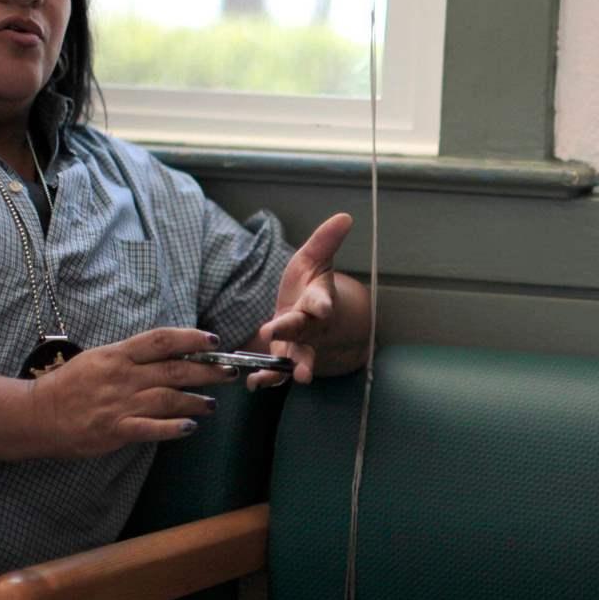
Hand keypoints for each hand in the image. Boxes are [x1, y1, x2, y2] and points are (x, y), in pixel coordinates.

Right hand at [25, 327, 234, 457]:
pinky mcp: (115, 430)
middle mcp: (122, 376)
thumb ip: (131, 357)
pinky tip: (191, 427)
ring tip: (213, 403)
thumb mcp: (99, 358)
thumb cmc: (69, 384)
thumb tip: (169, 353)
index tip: (213, 341)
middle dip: (207, 370)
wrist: (36, 414)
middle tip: (229, 371)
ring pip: (169, 399)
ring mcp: (120, 404)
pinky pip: (151, 428)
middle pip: (174, 370)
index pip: (161, 340)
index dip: (191, 338)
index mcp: (117, 354)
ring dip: (196, 400)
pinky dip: (174, 428)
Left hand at [249, 212, 354, 388]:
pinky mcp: (284, 358)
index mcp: (318, 300)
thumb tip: (345, 216)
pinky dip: (266, 380)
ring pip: (299, 358)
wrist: (311, 315)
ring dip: (295, 368)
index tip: (323, 306)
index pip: (322, 301)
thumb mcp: (314, 259)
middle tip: (281, 334)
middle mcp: (311, 326)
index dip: (323, 303)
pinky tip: (253, 383)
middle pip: (304, 330)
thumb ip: (325, 240)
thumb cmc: (310, 284)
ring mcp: (299, 345)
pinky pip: (278, 373)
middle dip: (294, 333)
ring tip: (299, 377)